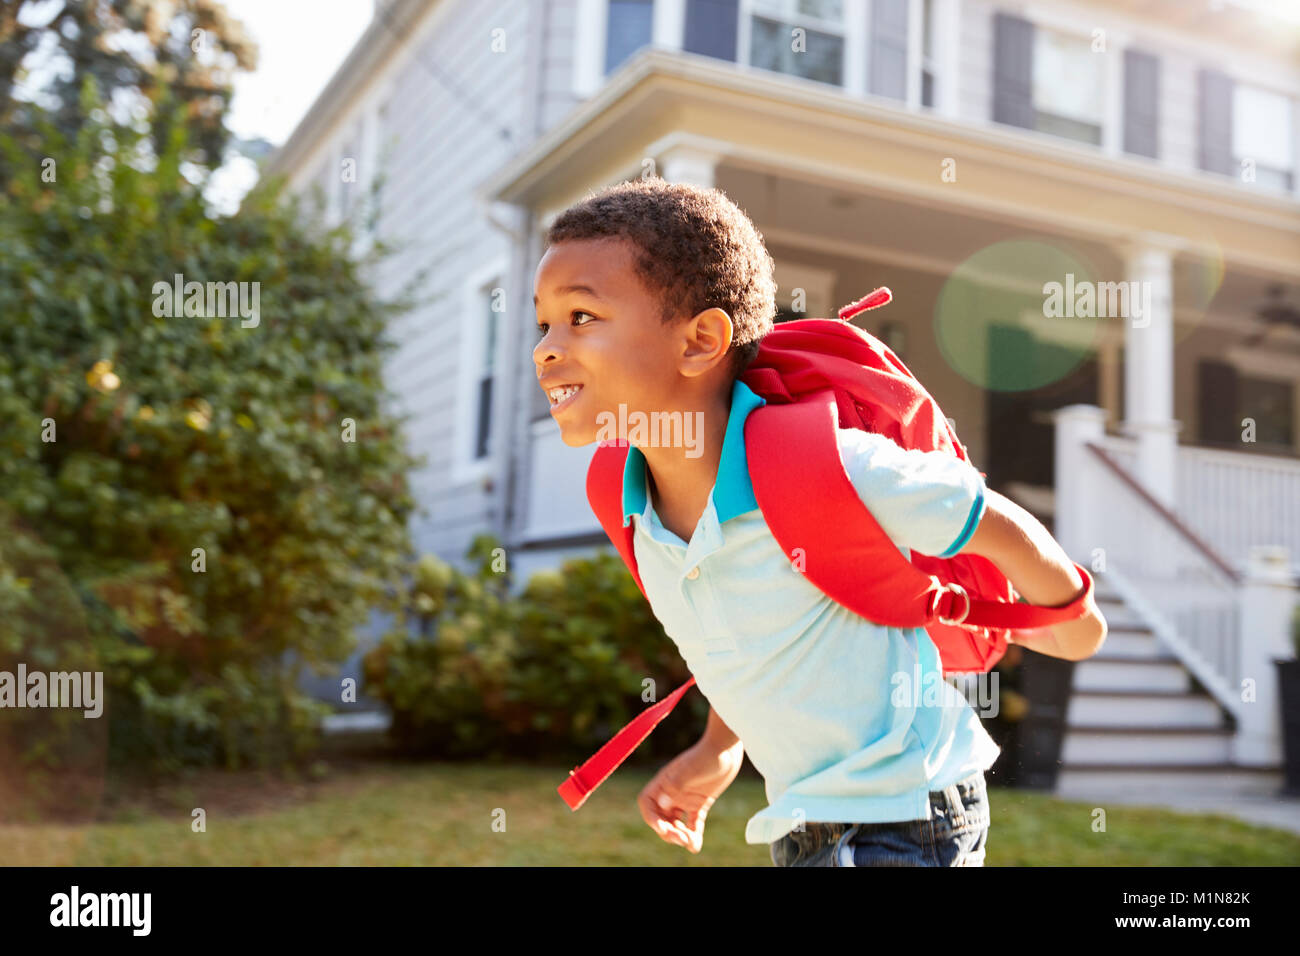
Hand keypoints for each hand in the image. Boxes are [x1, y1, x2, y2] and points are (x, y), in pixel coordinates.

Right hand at [637, 739, 743, 853]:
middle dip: (667, 831)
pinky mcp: (700, 803)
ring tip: (690, 842)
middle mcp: (672, 792)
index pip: (647, 804)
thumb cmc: (708, 755)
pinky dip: (693, 835)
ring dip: (679, 835)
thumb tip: (661, 803)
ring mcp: (685, 798)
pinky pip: (692, 823)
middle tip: (681, 839)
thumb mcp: (692, 769)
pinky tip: (696, 845)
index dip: (651, 818)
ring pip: (675, 823)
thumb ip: (676, 785)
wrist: (727, 749)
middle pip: (661, 818)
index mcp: (664, 783)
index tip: (662, 828)